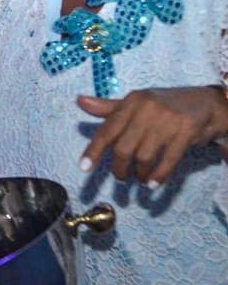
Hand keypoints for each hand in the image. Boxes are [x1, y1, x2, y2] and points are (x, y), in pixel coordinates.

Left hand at [78, 86, 227, 186]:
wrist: (205, 102)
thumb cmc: (163, 105)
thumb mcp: (136, 103)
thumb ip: (108, 108)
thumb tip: (80, 101)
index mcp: (131, 101)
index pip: (107, 130)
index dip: (94, 150)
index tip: (84, 168)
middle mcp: (147, 108)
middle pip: (124, 148)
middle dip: (119, 168)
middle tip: (121, 178)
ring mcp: (168, 120)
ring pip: (144, 156)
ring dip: (139, 174)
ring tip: (139, 179)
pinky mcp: (187, 131)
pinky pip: (168, 160)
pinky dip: (158, 176)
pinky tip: (152, 183)